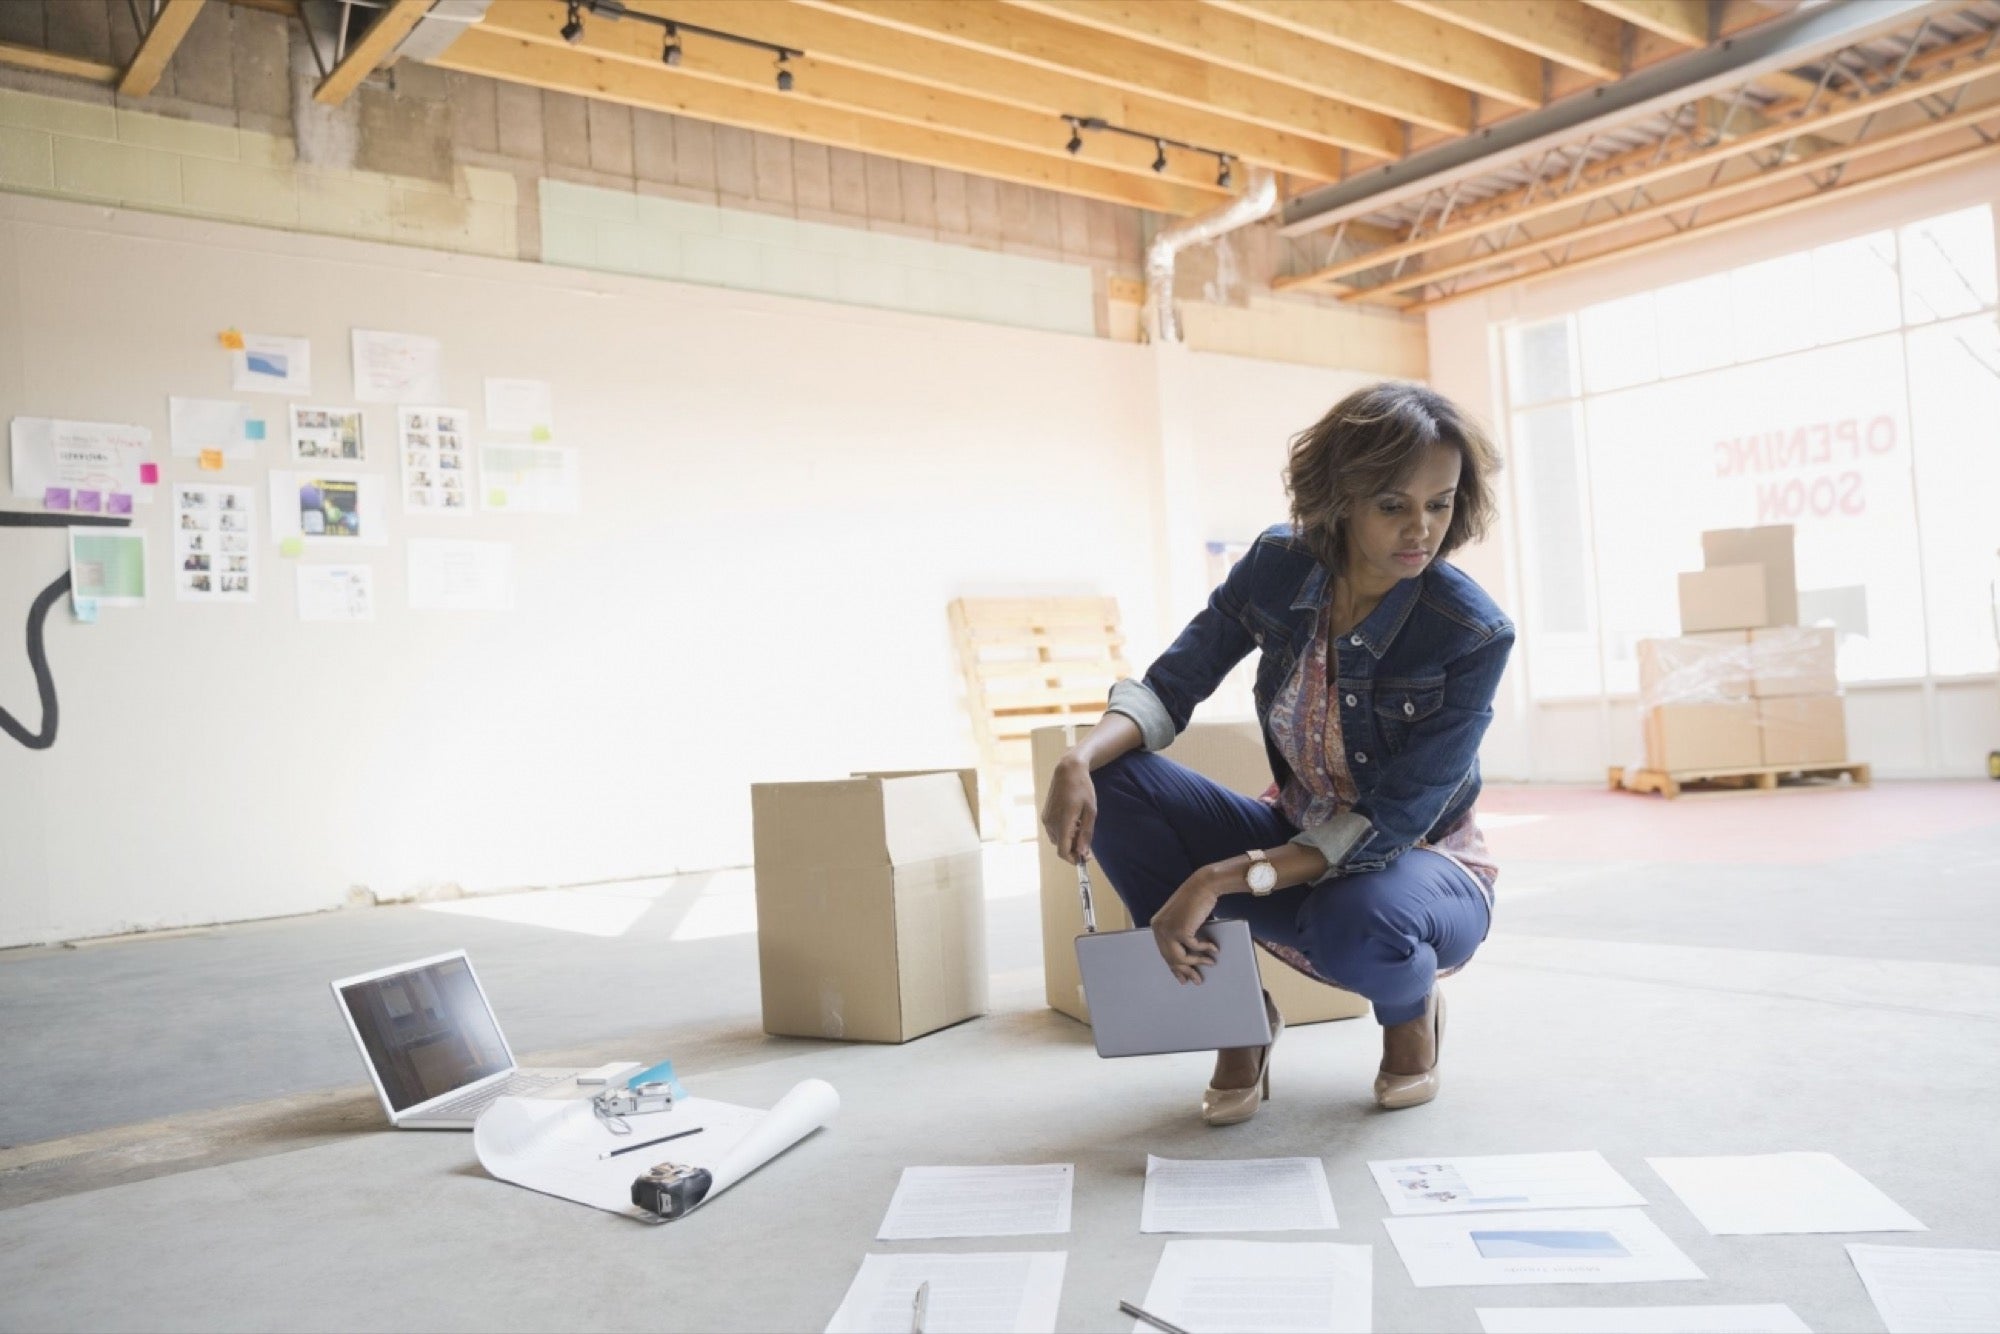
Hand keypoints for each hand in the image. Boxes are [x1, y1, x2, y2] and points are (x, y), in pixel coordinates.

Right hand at [1040, 753, 1095, 863]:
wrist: (1068, 771)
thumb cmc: (1083, 788)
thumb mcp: (1091, 811)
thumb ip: (1086, 833)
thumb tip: (1082, 853)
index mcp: (1063, 821)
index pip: (1063, 851)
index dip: (1073, 859)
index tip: (1085, 858)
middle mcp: (1051, 822)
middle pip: (1061, 847)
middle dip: (1074, 848)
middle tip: (1088, 841)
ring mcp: (1046, 819)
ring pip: (1058, 840)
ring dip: (1069, 839)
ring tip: (1081, 826)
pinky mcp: (1045, 815)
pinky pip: (1054, 831)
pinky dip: (1064, 832)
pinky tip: (1073, 821)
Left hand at [1151, 869, 1222, 984]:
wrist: (1203, 885)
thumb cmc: (1196, 901)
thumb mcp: (1183, 920)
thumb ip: (1180, 934)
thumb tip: (1186, 956)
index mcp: (1156, 925)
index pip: (1164, 952)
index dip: (1174, 967)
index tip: (1182, 978)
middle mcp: (1158, 928)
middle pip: (1171, 958)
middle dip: (1185, 971)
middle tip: (1197, 980)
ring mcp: (1167, 930)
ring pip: (1181, 958)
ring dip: (1197, 963)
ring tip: (1210, 964)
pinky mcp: (1180, 931)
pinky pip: (1194, 948)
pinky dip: (1206, 949)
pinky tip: (1214, 949)